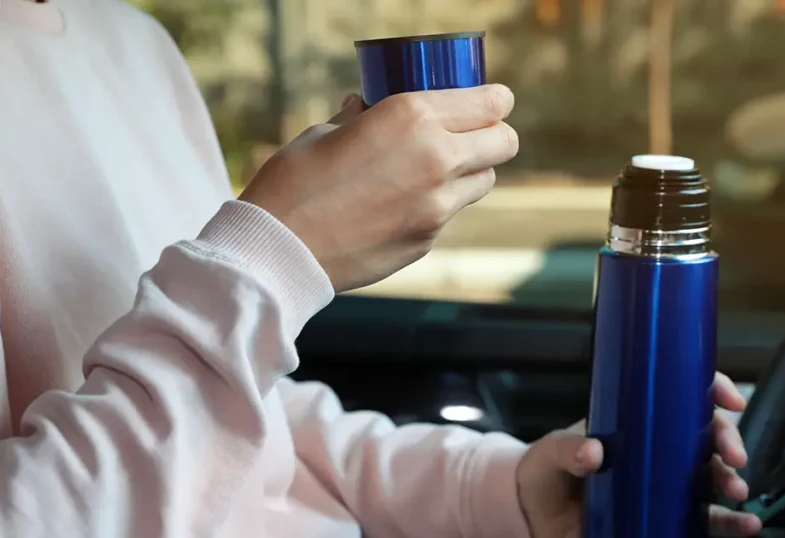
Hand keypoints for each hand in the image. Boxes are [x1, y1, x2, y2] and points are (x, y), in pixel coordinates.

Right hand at [239, 85, 518, 291]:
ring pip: (485, 181)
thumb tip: (367, 106)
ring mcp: (437, 205)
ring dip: (469, 171)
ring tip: (433, 170)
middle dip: (493, 135)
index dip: (494, 101)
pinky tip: (398, 205)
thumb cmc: (293, 182)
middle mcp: (436, 158)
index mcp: (412, 116)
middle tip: (470, 135)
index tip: (490, 102)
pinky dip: (436, 204)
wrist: (279, 249)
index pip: (490, 102)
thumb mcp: (325, 131)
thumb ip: (360, 116)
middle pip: (504, 142)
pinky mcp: (427, 240)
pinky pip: (449, 213)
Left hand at [516, 372, 761, 537]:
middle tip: (733, 456)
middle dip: (727, 441)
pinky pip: (704, 522)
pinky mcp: (663, 518)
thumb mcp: (551, 453)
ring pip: (712, 478)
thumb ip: (567, 450)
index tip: (730, 400)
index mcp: (636, 423)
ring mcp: (663, 485)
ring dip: (732, 482)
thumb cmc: (546, 472)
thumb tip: (593, 452)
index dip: (712, 390)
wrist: (536, 516)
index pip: (681, 395)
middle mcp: (657, 451)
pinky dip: (728, 525)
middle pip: (706, 436)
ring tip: (737, 492)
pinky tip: (745, 526)